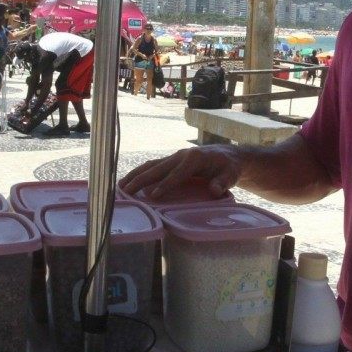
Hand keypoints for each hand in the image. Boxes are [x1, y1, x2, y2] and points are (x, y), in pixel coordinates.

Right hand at [119, 146, 240, 199]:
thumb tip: (214, 189)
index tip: (153, 195)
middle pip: (158, 168)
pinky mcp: (171, 160)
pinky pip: (153, 166)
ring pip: (151, 165)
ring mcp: (174, 157)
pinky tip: (129, 181)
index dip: (165, 184)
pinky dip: (140, 173)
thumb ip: (224, 182)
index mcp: (194, 158)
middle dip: (141, 179)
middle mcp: (181, 155)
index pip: (177, 173)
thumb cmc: (229, 167)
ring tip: (120, 186)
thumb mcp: (231, 174)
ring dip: (135, 175)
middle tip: (127, 191)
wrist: (228, 156)